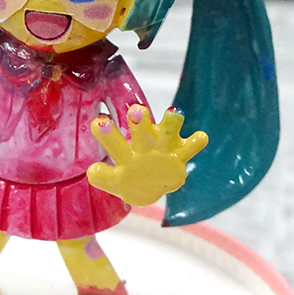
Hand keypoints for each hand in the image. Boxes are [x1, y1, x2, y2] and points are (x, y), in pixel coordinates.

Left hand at [87, 105, 207, 206]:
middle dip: (139, 121)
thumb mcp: (115, 181)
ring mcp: (163, 147)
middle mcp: (143, 144)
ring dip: (171, 122)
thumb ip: (104, 177)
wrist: (153, 184)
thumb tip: (92, 172)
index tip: (99, 123)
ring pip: (167, 132)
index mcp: (125, 151)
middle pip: (140, 130)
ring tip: (174, 112)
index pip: (113, 140)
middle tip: (135, 110)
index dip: (106, 133)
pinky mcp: (180, 154)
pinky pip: (191, 147)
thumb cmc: (130, 178)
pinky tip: (201, 137)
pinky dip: (196, 142)